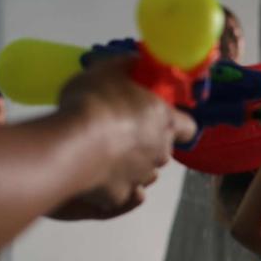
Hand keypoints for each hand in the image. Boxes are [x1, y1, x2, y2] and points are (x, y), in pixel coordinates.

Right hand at [57, 56, 194, 214]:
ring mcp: (142, 177)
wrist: (72, 146)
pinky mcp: (120, 198)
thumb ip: (126, 66)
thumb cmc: (94, 102)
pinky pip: (121, 192)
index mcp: (164, 119)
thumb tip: (135, 62)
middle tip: (117, 130)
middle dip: (145, 142)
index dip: (176, 123)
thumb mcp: (107, 70)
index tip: (158, 117)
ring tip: (101, 152)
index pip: (189, 127)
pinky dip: (111, 184)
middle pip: (162, 148)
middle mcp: (161, 151)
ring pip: (143, 171)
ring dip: (129, 164)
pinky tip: (92, 173)